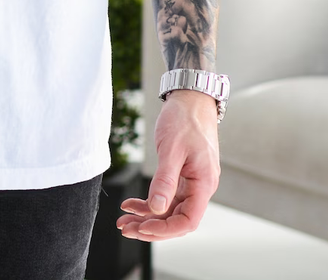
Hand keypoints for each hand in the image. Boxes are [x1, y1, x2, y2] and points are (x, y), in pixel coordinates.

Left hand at [116, 89, 219, 241]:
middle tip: (125, 228)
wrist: (191, 97)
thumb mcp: (171, 148)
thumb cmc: (185, 118)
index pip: (188, 221)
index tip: (143, 228)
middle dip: (150, 227)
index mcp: (204, 183)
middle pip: (176, 219)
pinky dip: (149, 202)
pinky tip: (131, 204)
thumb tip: (156, 208)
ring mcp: (192, 182)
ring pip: (169, 209)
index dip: (165, 230)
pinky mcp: (183, 175)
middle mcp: (200, 186)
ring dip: (147, 216)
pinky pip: (166, 196)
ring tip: (124, 219)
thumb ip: (165, 180)